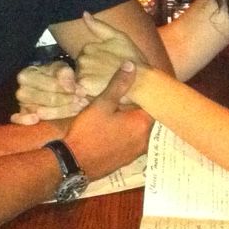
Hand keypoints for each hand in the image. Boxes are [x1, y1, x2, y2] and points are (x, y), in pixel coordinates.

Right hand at [11, 59, 87, 124]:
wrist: (48, 84)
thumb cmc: (54, 76)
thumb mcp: (60, 69)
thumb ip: (65, 74)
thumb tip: (70, 88)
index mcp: (28, 75)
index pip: (52, 85)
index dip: (68, 89)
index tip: (82, 91)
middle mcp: (22, 90)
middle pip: (49, 99)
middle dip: (68, 101)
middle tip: (82, 102)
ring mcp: (22, 104)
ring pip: (42, 111)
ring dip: (62, 112)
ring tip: (76, 109)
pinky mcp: (22, 116)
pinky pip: (20, 119)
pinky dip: (26, 120)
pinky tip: (36, 119)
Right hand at [63, 63, 150, 177]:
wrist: (73, 163)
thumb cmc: (88, 132)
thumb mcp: (102, 104)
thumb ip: (118, 85)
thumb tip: (131, 65)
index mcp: (142, 125)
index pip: (155, 105)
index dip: (147, 94)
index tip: (141, 86)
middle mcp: (145, 140)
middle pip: (148, 118)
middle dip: (140, 107)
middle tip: (130, 96)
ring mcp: (136, 152)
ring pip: (140, 131)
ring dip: (133, 121)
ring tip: (121, 110)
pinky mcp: (126, 159)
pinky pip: (132, 141)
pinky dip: (128, 133)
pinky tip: (115, 127)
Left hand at [75, 11, 144, 96]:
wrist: (142, 80)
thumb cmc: (133, 59)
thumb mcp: (119, 37)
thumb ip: (98, 26)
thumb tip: (84, 13)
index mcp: (88, 47)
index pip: (84, 58)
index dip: (97, 64)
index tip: (109, 67)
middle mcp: (83, 58)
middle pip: (81, 68)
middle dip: (91, 72)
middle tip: (109, 76)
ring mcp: (82, 72)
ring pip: (80, 79)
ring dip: (90, 82)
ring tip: (107, 83)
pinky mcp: (84, 86)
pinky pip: (81, 90)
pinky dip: (89, 91)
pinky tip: (102, 90)